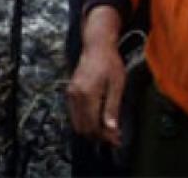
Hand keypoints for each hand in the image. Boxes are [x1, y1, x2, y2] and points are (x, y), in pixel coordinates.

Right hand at [67, 8, 125, 146]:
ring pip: (77, 122)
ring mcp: (71, 93)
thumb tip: (111, 129)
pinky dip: (86, 121)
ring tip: (108, 131)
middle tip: (113, 139)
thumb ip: (112, 108)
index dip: (104, 136)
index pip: (93, 125)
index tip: (117, 141)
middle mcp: (75, 95)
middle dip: (97, 136)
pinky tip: (99, 120)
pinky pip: (75, 113)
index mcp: (87, 94)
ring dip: (91, 130)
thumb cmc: (110, 63)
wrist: (96, 47)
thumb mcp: (117, 86)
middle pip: (82, 127)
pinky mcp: (70, 92)